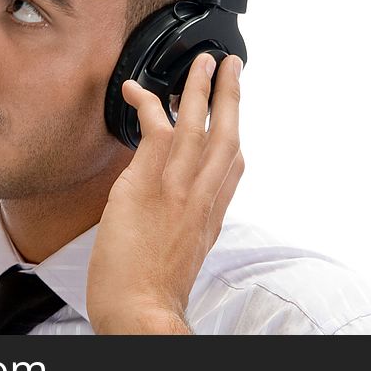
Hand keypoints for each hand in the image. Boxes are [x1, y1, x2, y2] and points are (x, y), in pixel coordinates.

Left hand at [86, 52, 244, 333]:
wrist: (139, 309)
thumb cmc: (152, 291)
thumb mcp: (181, 256)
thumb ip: (184, 224)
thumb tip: (175, 209)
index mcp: (211, 215)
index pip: (233, 167)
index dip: (235, 135)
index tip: (234, 114)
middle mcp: (203, 197)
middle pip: (227, 135)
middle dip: (232, 96)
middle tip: (233, 66)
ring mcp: (178, 187)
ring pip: (198, 125)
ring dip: (201, 87)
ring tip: (203, 62)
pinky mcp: (149, 183)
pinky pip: (154, 131)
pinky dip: (145, 105)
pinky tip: (135, 89)